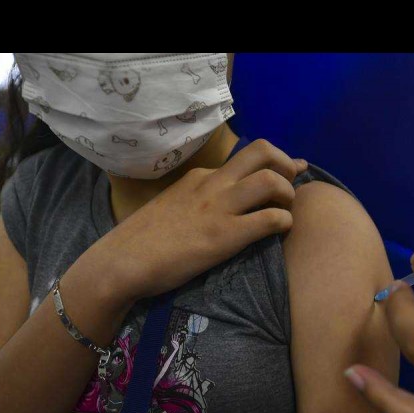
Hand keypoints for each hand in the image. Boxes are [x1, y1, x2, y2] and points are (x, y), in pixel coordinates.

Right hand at [79, 139, 306, 306]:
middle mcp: (212, 184)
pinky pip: (270, 219)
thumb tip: (219, 205)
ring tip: (286, 211)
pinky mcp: (225, 236)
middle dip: (286, 165)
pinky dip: (284, 222)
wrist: (122, 261)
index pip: (244, 158)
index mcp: (200, 176)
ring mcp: (219, 208)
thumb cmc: (144, 240)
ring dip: (288, 194)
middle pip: (263, 151)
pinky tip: (279, 232)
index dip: (272, 164)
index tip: (288, 172)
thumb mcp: (174, 205)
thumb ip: (198, 199)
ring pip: (271, 181)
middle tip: (290, 187)